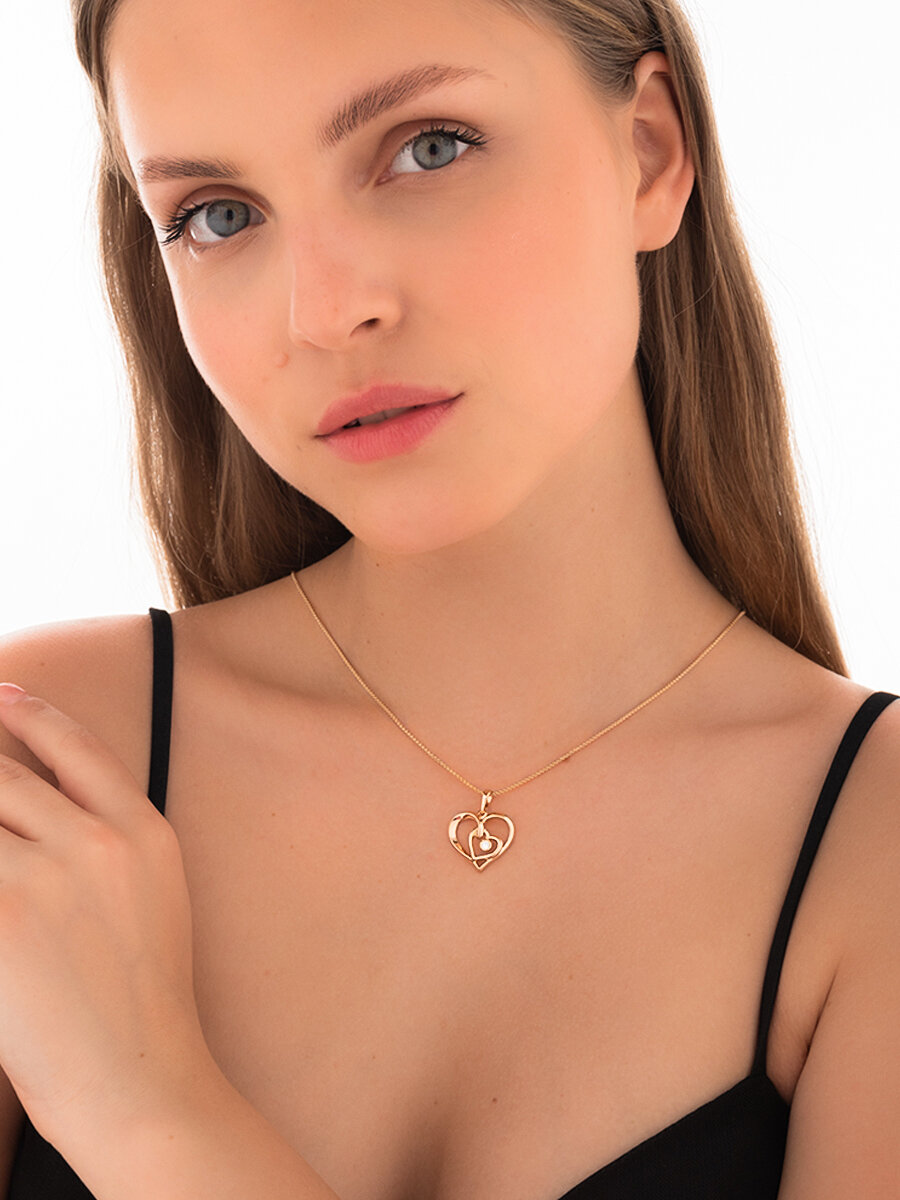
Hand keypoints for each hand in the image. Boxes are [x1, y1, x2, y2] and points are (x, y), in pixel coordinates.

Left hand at [0, 684, 209, 1148]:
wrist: (139, 1079)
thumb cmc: (140, 998)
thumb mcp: (152, 896)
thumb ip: (107, 839)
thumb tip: (34, 802)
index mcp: (146, 831)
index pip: (78, 744)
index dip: (33, 713)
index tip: (4, 695)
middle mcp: (98, 842)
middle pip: (7, 771)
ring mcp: (44, 879)